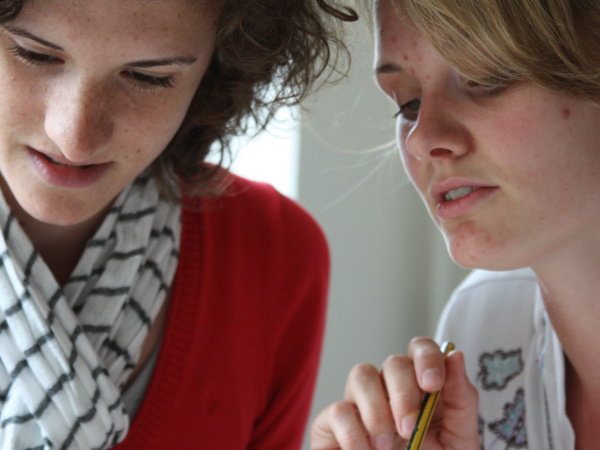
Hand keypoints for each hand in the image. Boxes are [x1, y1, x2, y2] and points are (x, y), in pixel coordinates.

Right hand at [310, 338, 478, 448]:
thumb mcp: (458, 442)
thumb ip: (462, 402)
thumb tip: (455, 355)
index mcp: (422, 390)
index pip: (421, 349)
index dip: (426, 357)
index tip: (432, 384)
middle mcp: (389, 390)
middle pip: (393, 362)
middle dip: (403, 393)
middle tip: (408, 429)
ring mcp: (360, 404)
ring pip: (361, 374)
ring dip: (376, 409)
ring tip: (384, 446)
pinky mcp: (332, 424)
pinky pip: (337, 410)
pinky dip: (353, 434)